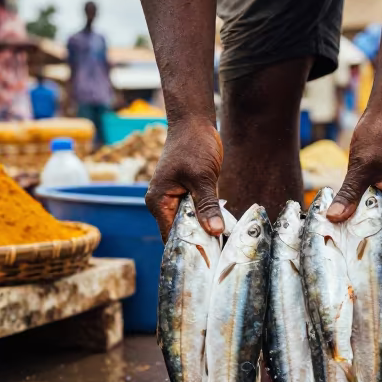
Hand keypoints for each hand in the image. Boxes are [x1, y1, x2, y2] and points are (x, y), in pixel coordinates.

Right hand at [145, 117, 223, 240]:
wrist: (194, 122)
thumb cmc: (194, 145)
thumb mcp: (203, 177)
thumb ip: (207, 206)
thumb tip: (214, 231)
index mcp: (159, 201)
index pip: (171, 236)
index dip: (189, 248)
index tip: (209, 258)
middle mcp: (162, 203)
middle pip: (180, 233)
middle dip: (199, 241)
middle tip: (220, 251)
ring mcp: (172, 199)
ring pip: (189, 223)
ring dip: (204, 229)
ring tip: (223, 240)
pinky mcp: (184, 193)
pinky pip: (194, 213)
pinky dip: (206, 218)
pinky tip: (221, 224)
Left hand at [327, 106, 381, 230]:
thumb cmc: (379, 135)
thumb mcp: (360, 168)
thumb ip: (349, 195)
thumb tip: (335, 218)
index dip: (369, 236)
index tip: (347, 243)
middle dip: (362, 226)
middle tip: (338, 233)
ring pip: (379, 209)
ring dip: (361, 211)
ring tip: (340, 219)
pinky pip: (378, 196)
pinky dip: (363, 199)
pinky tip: (348, 201)